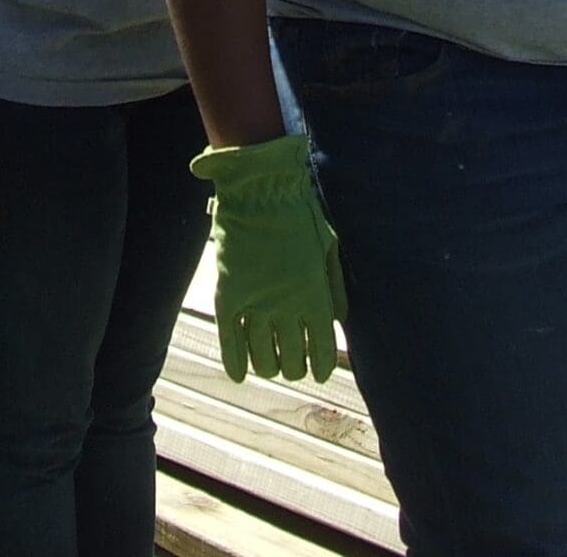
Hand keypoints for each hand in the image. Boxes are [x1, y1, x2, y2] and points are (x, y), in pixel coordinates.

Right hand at [190, 135, 345, 382]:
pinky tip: (240, 375)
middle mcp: (286, 308)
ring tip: (271, 365)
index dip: (321, 368)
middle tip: (294, 365)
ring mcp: (255, 304)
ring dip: (269, 366)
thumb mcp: (329, 249)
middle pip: (292, 360)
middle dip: (295, 368)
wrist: (260, 191)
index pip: (322, 352)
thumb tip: (337, 322)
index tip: (320, 372)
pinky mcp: (229, 296)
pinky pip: (230, 341)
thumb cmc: (300, 215)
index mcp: (315, 298)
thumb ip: (335, 289)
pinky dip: (234, 362)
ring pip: (263, 357)